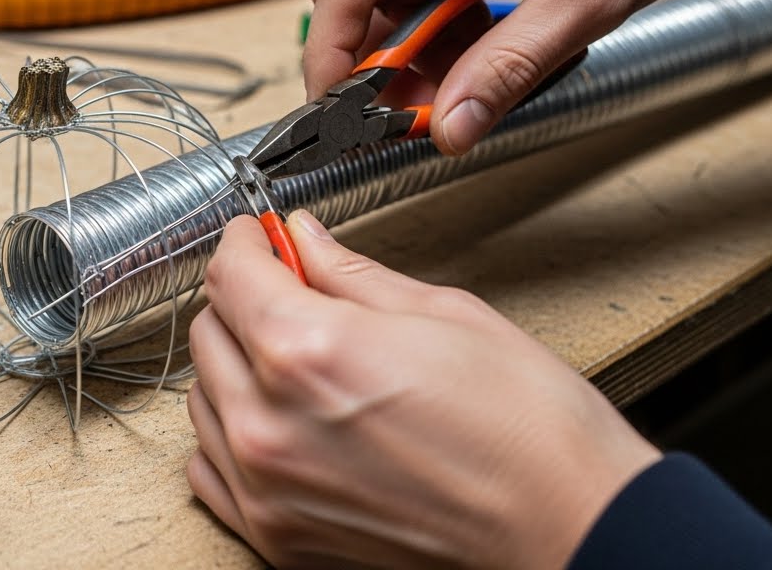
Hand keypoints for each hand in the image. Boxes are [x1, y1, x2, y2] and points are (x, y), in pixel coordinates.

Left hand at [187, 213, 660, 568]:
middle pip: (207, 330)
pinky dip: (231, 435)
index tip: (260, 236)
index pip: (229, 272)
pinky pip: (210, 468)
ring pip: (203, 398)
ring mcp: (266, 488)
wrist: (568, 527)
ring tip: (299, 359)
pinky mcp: (274, 536)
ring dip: (236, 366)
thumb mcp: (442, 313)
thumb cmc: (526, 429)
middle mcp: (269, 425)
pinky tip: (280, 419)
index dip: (246, 240)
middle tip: (290, 290)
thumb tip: (304, 239)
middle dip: (244, 298)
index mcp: (308, 352)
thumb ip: (350, 273)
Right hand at [304, 0, 771, 154]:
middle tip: (396, 111)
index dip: (332, 54)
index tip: (337, 111)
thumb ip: (508, 70)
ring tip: (445, 85)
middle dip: (367, 53)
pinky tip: (465, 47)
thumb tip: (448, 128)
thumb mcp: (587, 0)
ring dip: (402, 39)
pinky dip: (429, 16)